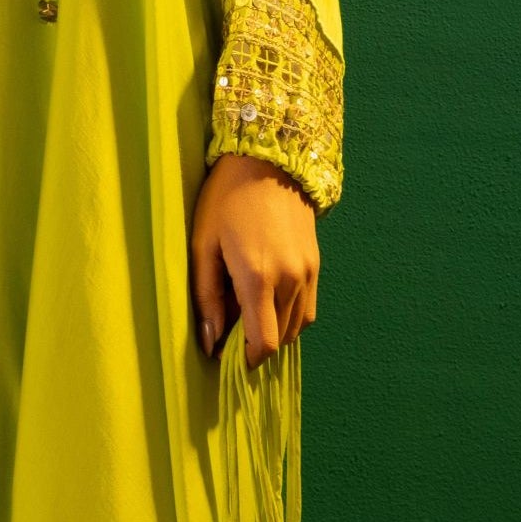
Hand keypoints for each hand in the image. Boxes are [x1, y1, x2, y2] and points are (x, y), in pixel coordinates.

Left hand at [191, 152, 318, 360]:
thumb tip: (211, 342)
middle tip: (230, 328)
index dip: (246, 360)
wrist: (269, 161)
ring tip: (247, 311)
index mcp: (258, 278)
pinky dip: (289, 316)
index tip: (227, 356)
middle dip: (255, 344)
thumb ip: (208, 298)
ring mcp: (308, 273)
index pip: (264, 344)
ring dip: (273, 331)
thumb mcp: (204, 247)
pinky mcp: (316, 265)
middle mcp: (290, 279)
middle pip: (280, 340)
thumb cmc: (226, 201)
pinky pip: (307, 309)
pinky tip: (268, 299)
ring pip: (296, 327)